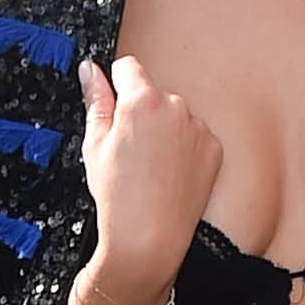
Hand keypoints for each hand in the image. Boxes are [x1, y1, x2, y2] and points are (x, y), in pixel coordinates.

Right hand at [75, 53, 221, 301]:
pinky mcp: (214, 148)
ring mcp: (198, 127)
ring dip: (164, 130)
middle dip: (141, 112)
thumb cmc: (119, 196)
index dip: (116, 87)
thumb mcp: (94, 144)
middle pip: (153, 93)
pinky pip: (194, 136)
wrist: (149, 238)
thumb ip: (96, 99)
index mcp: (142, 100)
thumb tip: (90, 70)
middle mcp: (176, 106)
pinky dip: (184, 149)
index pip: (127, 67)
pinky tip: (169, 173)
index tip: (115, 109)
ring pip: (174, 116)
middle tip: (130, 149)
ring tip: (150, 167)